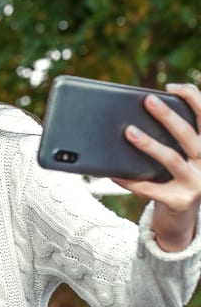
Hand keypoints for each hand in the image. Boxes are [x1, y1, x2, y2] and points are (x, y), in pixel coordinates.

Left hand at [115, 83, 200, 250]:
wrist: (180, 218)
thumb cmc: (173, 179)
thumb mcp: (180, 157)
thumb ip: (171, 138)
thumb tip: (138, 116)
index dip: (193, 98)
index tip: (171, 87)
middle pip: (190, 135)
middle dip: (168, 116)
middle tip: (148, 100)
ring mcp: (196, 184)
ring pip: (172, 159)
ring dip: (150, 144)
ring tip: (129, 131)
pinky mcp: (179, 201)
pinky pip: (151, 188)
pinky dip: (131, 180)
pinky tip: (114, 174)